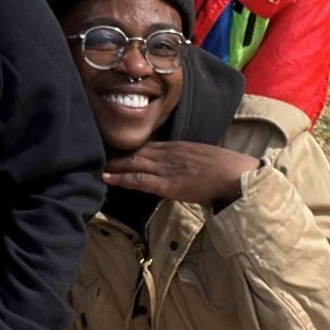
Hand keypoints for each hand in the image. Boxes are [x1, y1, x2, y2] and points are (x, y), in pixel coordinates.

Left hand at [104, 142, 260, 207]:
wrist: (235, 176)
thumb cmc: (226, 168)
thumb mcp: (202, 156)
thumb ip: (186, 158)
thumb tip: (178, 164)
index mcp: (176, 146)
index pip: (146, 145)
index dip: (128, 148)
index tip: (113, 149)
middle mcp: (167, 153)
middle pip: (135, 151)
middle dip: (115, 154)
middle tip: (95, 154)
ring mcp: (166, 168)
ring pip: (132, 163)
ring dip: (113, 164)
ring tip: (95, 165)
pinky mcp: (167, 184)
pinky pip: (139, 180)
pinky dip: (121, 178)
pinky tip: (107, 178)